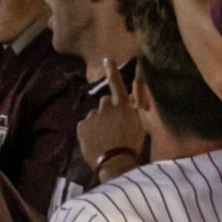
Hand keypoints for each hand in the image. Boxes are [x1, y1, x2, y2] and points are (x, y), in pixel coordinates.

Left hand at [77, 61, 144, 178]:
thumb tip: (133, 101)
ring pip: (95, 115)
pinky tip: (96, 143)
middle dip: (107, 110)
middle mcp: (107, 107)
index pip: (117, 84)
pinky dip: (88, 132)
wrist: (116, 163)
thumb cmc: (132, 146)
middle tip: (112, 127)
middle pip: (105, 101)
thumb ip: (134, 111)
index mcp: (123, 107)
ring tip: (105, 139)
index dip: (112, 70)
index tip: (107, 59)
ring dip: (98, 123)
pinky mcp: (82, 126)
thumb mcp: (140, 126)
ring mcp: (93, 116)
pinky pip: (85, 126)